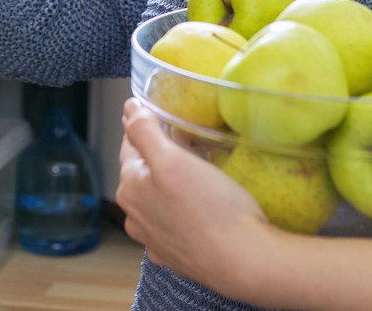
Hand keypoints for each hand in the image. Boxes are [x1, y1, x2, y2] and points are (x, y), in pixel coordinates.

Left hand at [116, 99, 273, 296]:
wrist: (244, 261)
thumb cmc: (211, 207)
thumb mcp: (172, 158)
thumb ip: (144, 131)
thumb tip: (127, 108)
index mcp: (130, 190)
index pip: (130, 146)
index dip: (146, 128)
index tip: (164, 118)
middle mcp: (136, 219)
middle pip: (143, 175)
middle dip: (159, 158)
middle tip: (185, 144)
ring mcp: (156, 242)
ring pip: (159, 202)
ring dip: (171, 187)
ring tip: (196, 176)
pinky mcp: (178, 258)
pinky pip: (176, 226)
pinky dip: (183, 214)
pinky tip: (201, 210)